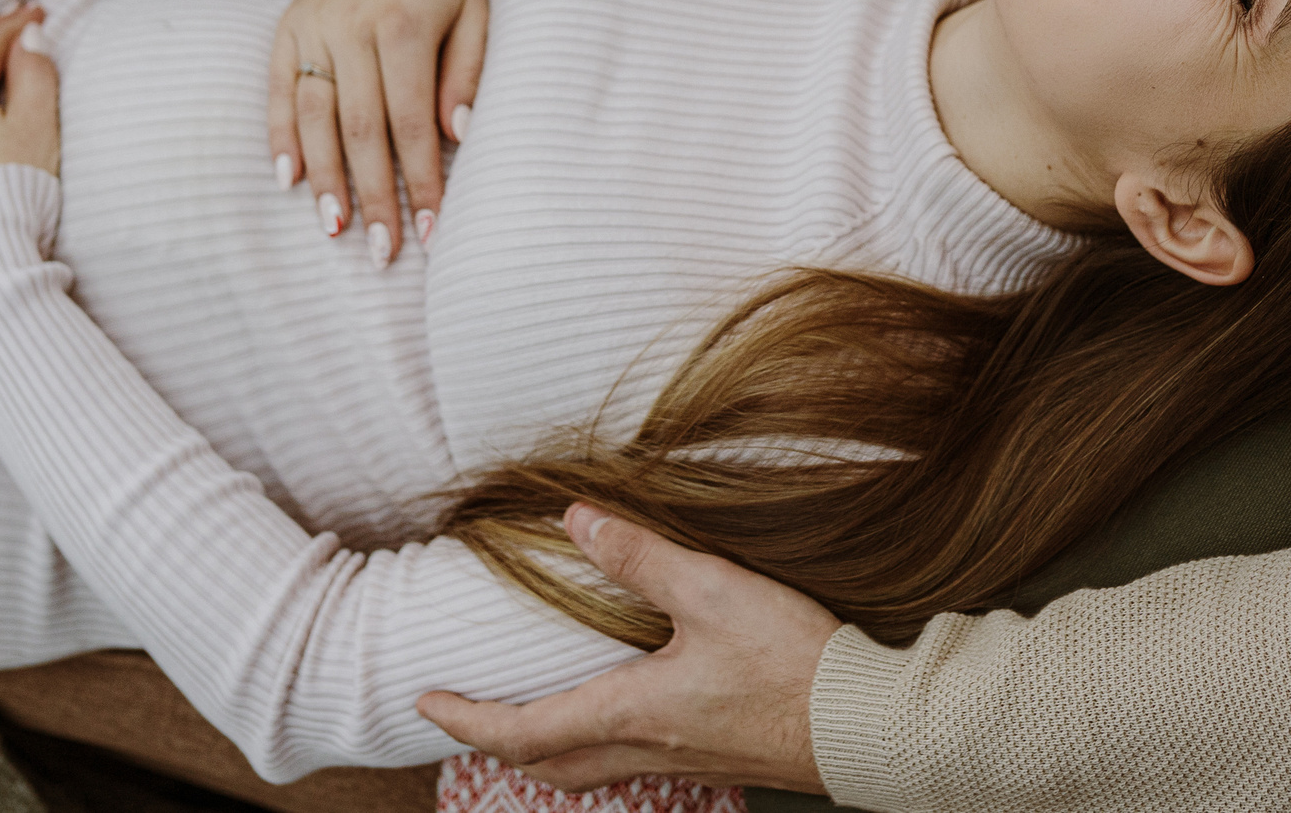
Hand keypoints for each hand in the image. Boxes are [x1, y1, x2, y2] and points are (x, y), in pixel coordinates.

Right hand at [269, 0, 486, 265]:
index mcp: (403, 25)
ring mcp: (313, 29)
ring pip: (314, 117)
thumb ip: (468, 71)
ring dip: (325, 180)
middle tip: (383, 253)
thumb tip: (458, 135)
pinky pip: (277, 91)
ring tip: (338, 230)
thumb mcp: (475, 12)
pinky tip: (290, 182)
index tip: (430, 230)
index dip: (419, 180)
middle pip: (360, 130)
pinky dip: (280, 138)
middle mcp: (350, 28)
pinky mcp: (287, 29)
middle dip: (373, 197)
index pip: (411, 121)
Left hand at [417, 505, 839, 793]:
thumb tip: (573, 519)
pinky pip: (632, 762)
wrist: (864, 724)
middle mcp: (649, 748)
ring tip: (527, 719)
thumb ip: (640, 556)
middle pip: (549, 767)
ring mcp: (683, 760)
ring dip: (545, 751)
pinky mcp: (715, 757)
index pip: (523, 733)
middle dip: (496, 745)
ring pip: (589, 771)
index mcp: (632, 712)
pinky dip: (596, 746)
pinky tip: (617, 714)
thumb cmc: (793, 661)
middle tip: (463, 718)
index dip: (466, 719)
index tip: (425, 701)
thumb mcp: (712, 592)